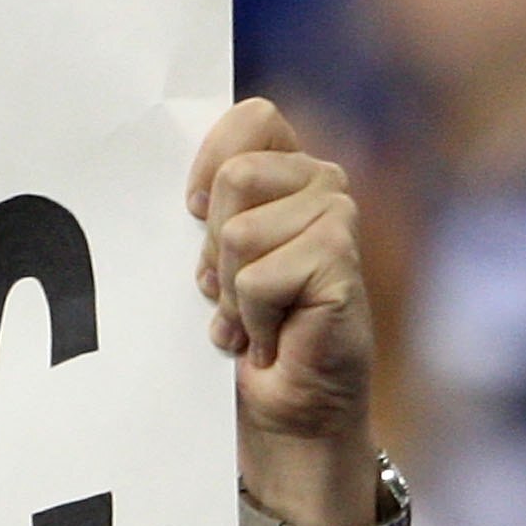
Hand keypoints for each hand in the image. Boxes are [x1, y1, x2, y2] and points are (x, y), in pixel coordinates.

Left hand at [187, 100, 376, 525]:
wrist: (284, 407)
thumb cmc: (244, 328)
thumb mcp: (212, 255)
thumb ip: (207, 206)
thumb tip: (184, 184)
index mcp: (290, 171)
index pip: (252, 119)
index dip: (211, 162)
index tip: (193, 214)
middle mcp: (323, 185)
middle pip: (233, 178)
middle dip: (212, 247)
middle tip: (232, 290)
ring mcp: (339, 220)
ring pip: (238, 233)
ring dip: (230, 290)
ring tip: (252, 317)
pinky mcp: (341, 261)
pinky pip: (257, 278)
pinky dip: (250, 317)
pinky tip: (273, 337)